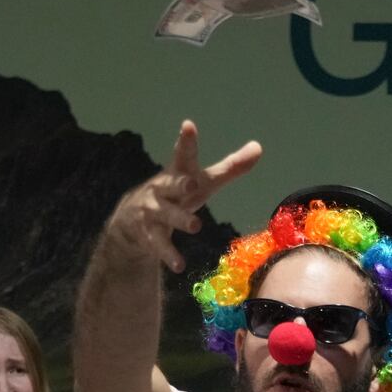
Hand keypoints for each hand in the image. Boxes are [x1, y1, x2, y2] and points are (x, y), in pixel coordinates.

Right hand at [105, 120, 260, 271]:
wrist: (133, 219)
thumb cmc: (178, 194)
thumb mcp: (204, 181)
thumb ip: (230, 167)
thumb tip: (259, 148)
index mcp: (179, 173)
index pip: (183, 154)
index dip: (186, 140)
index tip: (188, 125)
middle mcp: (164, 189)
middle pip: (172, 184)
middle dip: (180, 184)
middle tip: (191, 183)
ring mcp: (154, 211)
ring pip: (167, 215)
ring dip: (180, 220)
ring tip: (195, 226)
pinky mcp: (149, 234)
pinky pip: (160, 245)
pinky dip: (170, 256)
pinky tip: (180, 266)